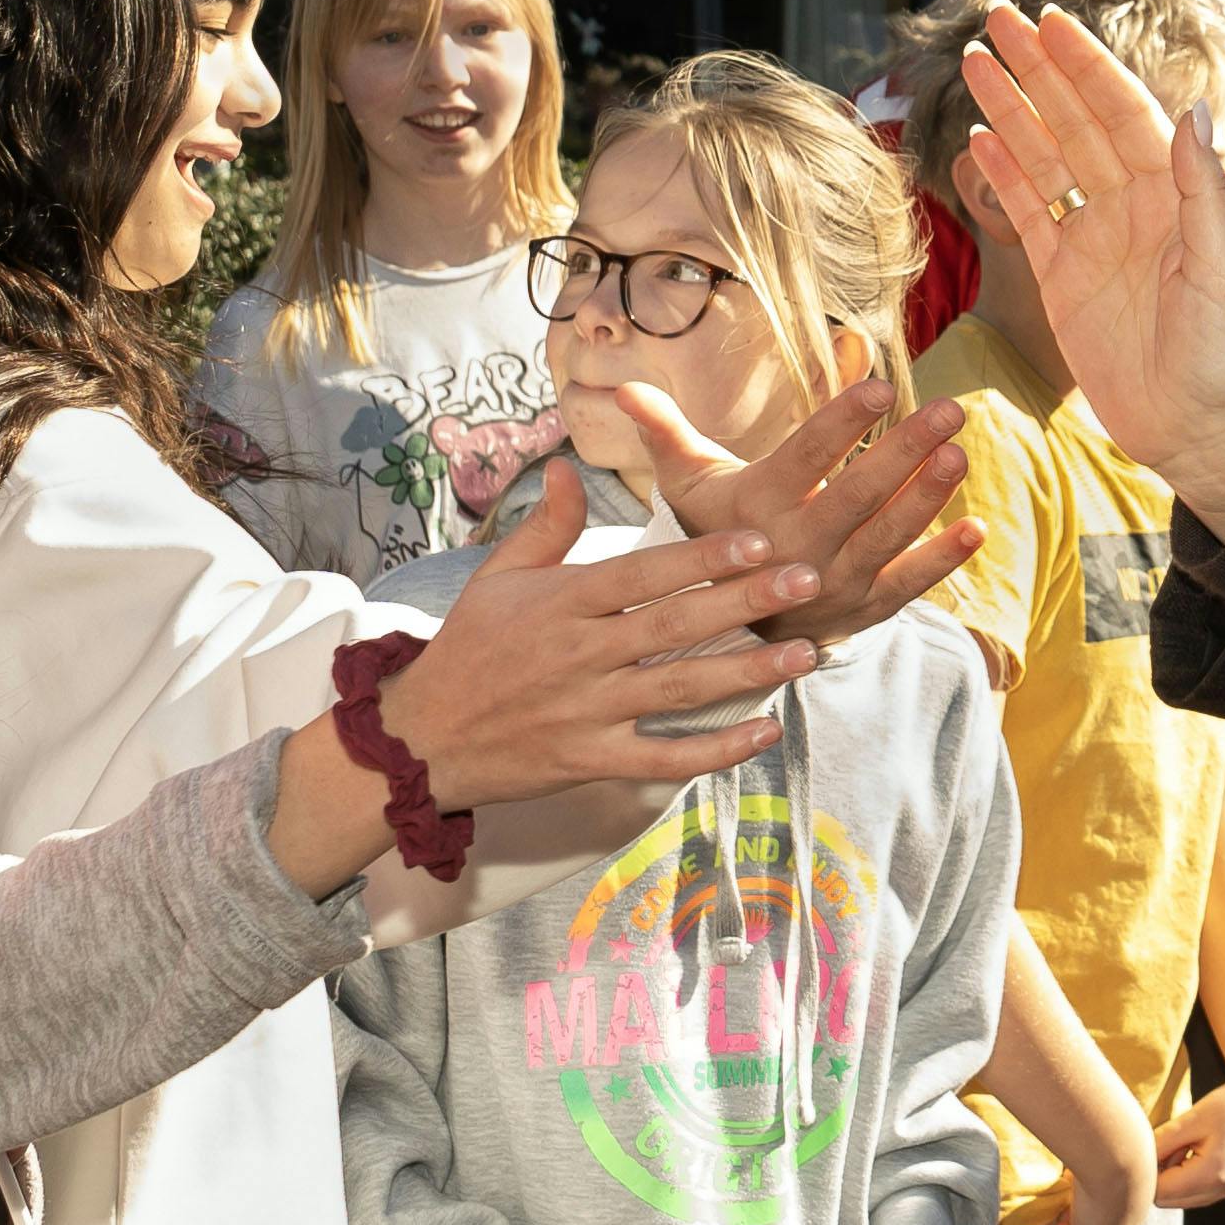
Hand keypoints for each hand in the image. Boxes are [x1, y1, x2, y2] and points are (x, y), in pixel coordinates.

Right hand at [373, 466, 913, 812]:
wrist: (417, 740)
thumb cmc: (466, 650)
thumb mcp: (496, 577)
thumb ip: (545, 524)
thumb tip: (570, 463)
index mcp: (561, 603)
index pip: (642, 574)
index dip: (701, 557)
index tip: (758, 538)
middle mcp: (578, 655)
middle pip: (673, 626)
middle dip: (744, 602)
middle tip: (807, 577)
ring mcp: (586, 712)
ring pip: (678, 690)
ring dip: (746, 673)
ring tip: (805, 652)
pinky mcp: (589, 761)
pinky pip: (663, 758)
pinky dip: (715, 750)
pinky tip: (765, 730)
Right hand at [609, 372, 982, 642]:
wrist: (716, 636)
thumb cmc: (707, 540)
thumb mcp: (682, 486)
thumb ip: (665, 432)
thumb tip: (626, 385)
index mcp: (755, 508)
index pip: (805, 457)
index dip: (842, 421)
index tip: (879, 384)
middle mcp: (794, 548)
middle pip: (856, 495)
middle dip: (904, 451)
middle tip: (949, 408)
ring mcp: (831, 585)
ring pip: (885, 539)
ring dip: (927, 498)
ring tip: (959, 454)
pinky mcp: (860, 612)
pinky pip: (906, 587)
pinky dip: (942, 561)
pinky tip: (976, 528)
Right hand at [953, 3, 1224, 536]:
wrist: (1196, 432)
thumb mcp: (1224, 272)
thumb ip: (1205, 192)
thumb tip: (1191, 110)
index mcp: (1174, 195)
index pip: (1122, 112)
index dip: (1086, 66)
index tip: (1050, 23)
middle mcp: (1133, 206)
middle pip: (1075, 121)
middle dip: (1037, 70)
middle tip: (994, 20)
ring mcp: (1094, 239)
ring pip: (1045, 158)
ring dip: (1011, 110)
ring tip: (973, 64)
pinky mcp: (1063, 279)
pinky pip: (1029, 214)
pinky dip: (1004, 175)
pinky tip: (977, 137)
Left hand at [1153, 1075, 1224, 1212]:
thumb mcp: (1194, 1117)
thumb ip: (1162, 1141)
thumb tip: (1138, 1160)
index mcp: (1211, 1174)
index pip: (1158, 1191)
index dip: (1149, 1170)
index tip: (1154, 1144)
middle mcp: (1221, 1190)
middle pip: (1167, 1200)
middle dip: (1160, 1176)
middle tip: (1169, 1143)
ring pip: (1182, 1200)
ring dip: (1175, 1178)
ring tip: (1186, 1145)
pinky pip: (1199, 1194)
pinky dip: (1190, 1178)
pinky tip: (1198, 1151)